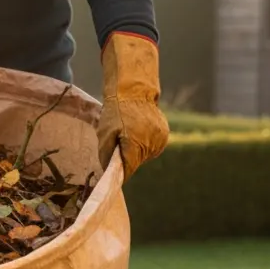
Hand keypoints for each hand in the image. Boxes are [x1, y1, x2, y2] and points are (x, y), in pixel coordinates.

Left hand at [97, 32, 168, 180]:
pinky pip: (153, 147)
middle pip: (137, 163)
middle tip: (119, 146)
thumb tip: (107, 170)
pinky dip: (146, 144)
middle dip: (127, 160)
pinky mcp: (165, 135)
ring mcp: (160, 139)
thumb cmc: (116, 112)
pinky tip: (140, 132)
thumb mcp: (104, 132)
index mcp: (135, 144)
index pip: (129, 169)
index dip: (121, 174)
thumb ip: (105, 153)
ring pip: (146, 156)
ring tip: (130, 135)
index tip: (115, 176)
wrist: (134, 92)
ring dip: (137, 152)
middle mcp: (150, 144)